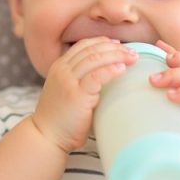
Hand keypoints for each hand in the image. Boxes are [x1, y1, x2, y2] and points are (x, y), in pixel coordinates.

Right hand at [32, 37, 137, 153]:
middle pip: (91, 50)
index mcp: (60, 67)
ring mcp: (68, 81)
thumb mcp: (69, 92)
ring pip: (95, 59)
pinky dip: (111, 70)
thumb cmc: (62, 118)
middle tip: (132, 52)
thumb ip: (83, 81)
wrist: (46, 137)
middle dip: (115, 48)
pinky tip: (122, 69)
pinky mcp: (76, 94)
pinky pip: (96, 76)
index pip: (83, 45)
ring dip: (117, 56)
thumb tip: (110, 76)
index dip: (103, 42)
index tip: (119, 45)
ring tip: (133, 58)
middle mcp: (62, 70)